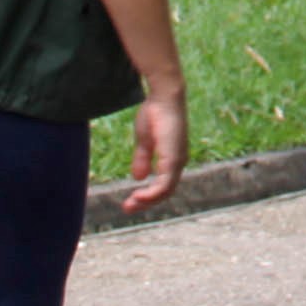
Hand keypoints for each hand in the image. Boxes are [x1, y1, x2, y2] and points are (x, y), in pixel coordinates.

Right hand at [121, 84, 188, 213]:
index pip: (163, 185)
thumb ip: (143, 159)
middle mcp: (178, 162)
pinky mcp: (174, 157)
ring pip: (166, 190)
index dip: (148, 195)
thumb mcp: (145, 141)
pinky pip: (165, 182)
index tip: (130, 201)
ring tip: (131, 204)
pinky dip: (153, 193)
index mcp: (172, 159)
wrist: (163, 98)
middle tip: (127, 208)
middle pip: (165, 192)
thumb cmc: (155, 114)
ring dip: (148, 200)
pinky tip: (140, 195)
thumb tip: (138, 177)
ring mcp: (178, 160)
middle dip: (146, 202)